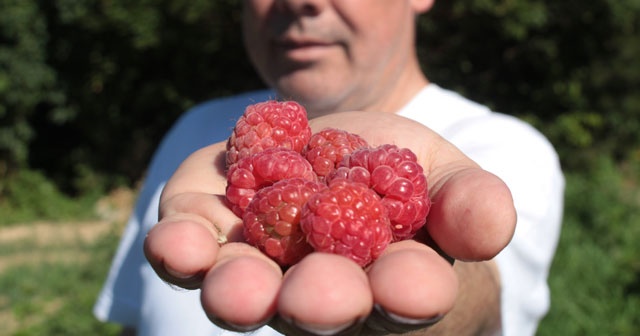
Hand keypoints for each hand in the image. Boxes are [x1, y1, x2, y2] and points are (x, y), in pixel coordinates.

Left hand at [144, 112, 515, 334]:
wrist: (341, 160)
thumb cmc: (408, 184)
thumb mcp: (449, 181)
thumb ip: (470, 204)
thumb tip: (492, 225)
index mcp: (386, 281)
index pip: (403, 295)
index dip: (407, 292)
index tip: (411, 286)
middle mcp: (320, 287)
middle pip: (318, 305)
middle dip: (320, 301)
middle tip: (318, 299)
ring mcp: (262, 264)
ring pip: (248, 289)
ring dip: (238, 292)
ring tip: (233, 291)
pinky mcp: (214, 230)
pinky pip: (193, 249)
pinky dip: (182, 249)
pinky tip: (174, 243)